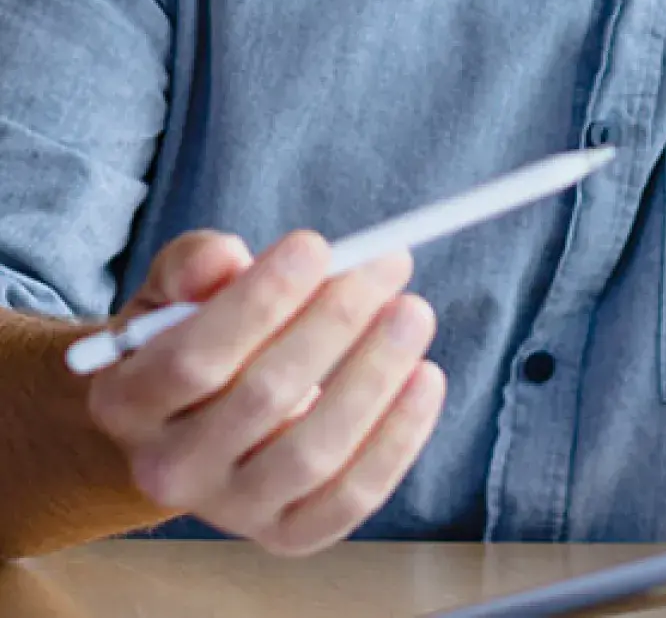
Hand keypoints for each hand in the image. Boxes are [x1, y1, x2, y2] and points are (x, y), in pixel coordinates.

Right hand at [86, 229, 444, 554]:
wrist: (191, 415)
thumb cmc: (189, 332)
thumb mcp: (175, 287)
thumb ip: (194, 264)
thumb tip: (226, 258)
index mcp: (128, 401)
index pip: (194, 357)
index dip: (261, 300)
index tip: (318, 245)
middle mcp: (169, 469)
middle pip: (263, 398)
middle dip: (335, 321)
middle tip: (387, 264)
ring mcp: (231, 509)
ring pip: (313, 451)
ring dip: (376, 375)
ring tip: (412, 313)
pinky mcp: (286, 533)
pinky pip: (350, 497)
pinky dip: (398, 438)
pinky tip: (424, 378)